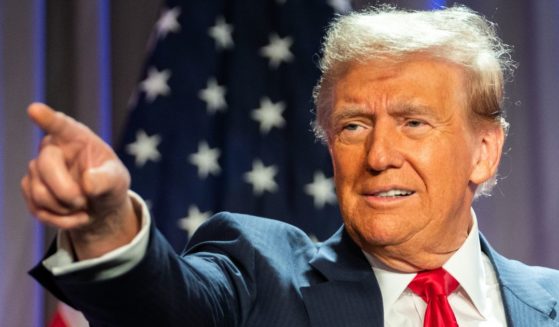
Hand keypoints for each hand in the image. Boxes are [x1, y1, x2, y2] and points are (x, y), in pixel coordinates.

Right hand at [21, 103, 138, 258]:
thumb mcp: (117, 181)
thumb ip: (106, 179)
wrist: (99, 207)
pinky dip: (60, 220)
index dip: (47, 118)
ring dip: (65, 209)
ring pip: (39, 192)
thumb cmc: (109, 185)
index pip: (60, 125)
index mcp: (76, 137)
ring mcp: (37, 169)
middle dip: (66, 191)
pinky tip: (75, 216)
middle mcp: (52, 148)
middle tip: (84, 201)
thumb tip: (87, 182)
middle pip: (44, 165)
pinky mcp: (30, 189)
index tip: (34, 109)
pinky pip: (37, 209)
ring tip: (83, 207)